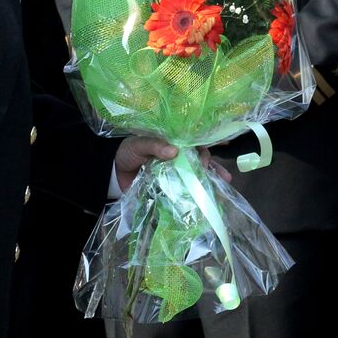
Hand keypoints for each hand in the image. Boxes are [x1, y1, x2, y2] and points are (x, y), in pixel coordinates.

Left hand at [113, 138, 231, 192]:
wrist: (112, 173)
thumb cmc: (126, 153)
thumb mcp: (138, 144)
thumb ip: (154, 145)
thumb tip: (174, 150)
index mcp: (171, 142)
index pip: (193, 140)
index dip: (209, 140)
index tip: (224, 142)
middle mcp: (177, 157)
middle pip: (200, 159)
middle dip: (213, 164)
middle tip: (217, 170)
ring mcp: (175, 173)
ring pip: (197, 174)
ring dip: (212, 177)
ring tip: (225, 182)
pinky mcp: (170, 188)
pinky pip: (187, 189)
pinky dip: (197, 192)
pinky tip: (210, 196)